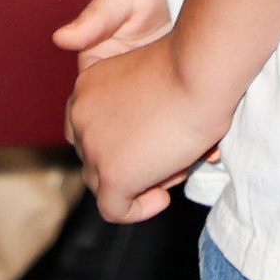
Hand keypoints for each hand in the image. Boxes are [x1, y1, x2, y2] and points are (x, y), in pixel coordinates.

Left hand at [64, 30, 227, 224]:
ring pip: (102, 184)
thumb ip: (131, 109)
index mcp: (87, 84)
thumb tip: (143, 143)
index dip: (112, 141)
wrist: (200, 73)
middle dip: (125, 162)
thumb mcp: (146, 83)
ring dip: (135, 182)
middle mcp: (80, 114)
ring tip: (172, 169)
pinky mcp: (111, 174)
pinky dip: (138, 209)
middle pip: (93, 156)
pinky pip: (114, 209)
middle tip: (164, 157)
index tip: (141, 144)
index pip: (85, 128)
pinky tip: (162, 197)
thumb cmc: (188, 69)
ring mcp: (93, 146)